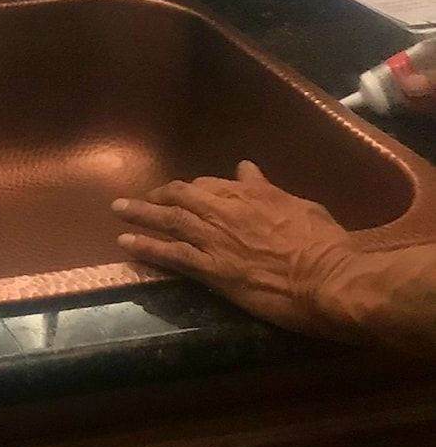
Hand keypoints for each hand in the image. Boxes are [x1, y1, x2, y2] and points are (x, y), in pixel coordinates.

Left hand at [113, 162, 359, 342]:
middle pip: (182, 196)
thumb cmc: (325, 243)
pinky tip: (126, 243)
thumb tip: (246, 169)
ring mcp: (215, 239)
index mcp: (251, 194)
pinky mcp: (211, 269)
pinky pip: (171, 254)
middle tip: (141, 198)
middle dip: (158, 194)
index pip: (211, 184)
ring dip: (140, 213)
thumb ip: (267, 189)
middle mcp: (226, 210)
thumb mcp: (299, 205)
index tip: (184, 192)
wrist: (328, 277)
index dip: (194, 188)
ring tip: (118, 210)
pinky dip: (146, 246)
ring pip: (169, 220)